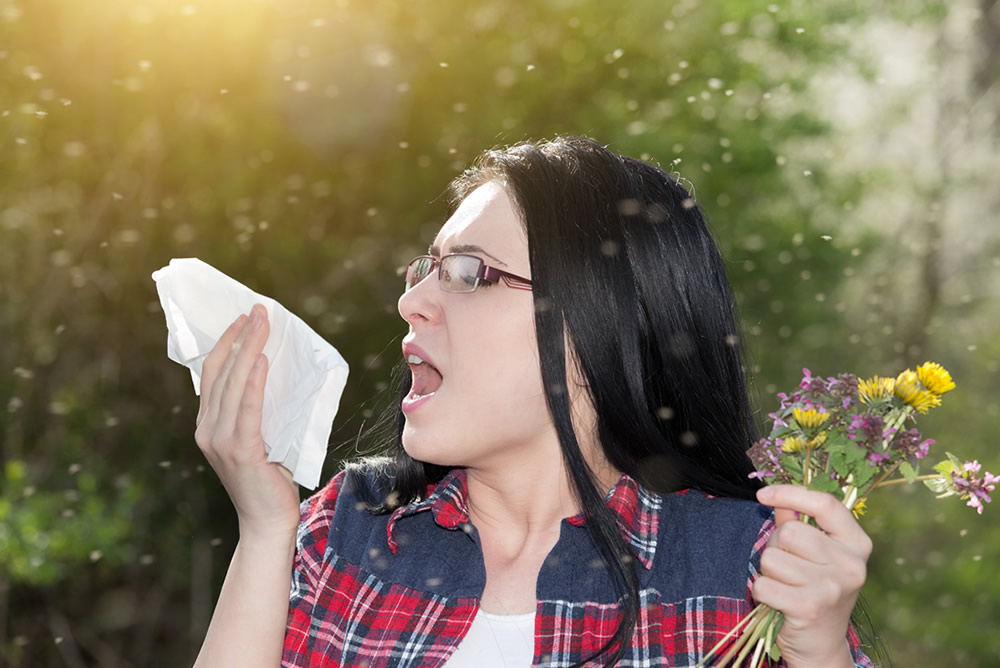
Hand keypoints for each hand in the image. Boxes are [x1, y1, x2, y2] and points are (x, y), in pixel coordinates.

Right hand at [194, 304, 300, 541]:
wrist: (268, 521)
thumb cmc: (270, 478)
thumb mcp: (261, 437)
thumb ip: (258, 411)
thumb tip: (277, 373)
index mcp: (208, 425)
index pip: (213, 374)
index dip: (226, 342)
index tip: (243, 318)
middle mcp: (207, 430)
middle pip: (221, 372)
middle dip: (240, 336)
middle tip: (257, 309)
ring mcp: (219, 441)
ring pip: (233, 384)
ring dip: (249, 349)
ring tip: (263, 323)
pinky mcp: (239, 451)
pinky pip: (247, 409)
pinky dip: (253, 382)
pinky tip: (261, 360)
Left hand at [753, 485, 871, 667]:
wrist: (822, 645)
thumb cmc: (815, 591)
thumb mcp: (816, 555)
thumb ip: (798, 522)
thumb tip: (776, 498)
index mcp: (857, 544)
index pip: (825, 504)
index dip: (790, 493)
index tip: (763, 494)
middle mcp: (851, 565)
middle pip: (789, 531)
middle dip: (777, 547)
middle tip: (788, 568)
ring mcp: (832, 587)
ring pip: (772, 557)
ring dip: (769, 572)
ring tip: (786, 586)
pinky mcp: (809, 607)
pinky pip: (763, 583)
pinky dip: (762, 591)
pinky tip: (779, 602)